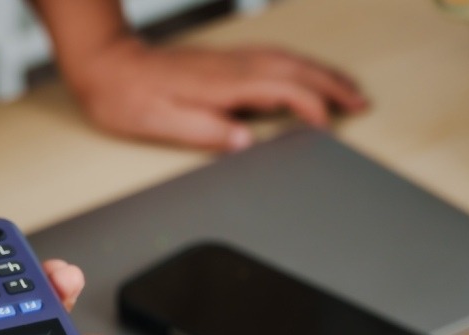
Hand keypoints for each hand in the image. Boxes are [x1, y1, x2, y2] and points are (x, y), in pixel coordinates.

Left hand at [68, 39, 367, 150]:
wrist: (106, 65)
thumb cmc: (126, 97)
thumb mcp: (159, 123)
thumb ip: (204, 131)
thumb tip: (243, 141)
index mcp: (222, 84)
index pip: (283, 90)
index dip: (312, 108)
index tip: (327, 128)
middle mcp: (232, 66)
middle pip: (297, 69)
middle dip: (334, 85)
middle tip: (362, 101)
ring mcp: (229, 60)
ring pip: (289, 60)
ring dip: (322, 73)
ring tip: (347, 89)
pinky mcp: (223, 60)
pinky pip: (274, 58)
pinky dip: (299, 67)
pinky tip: (305, 76)